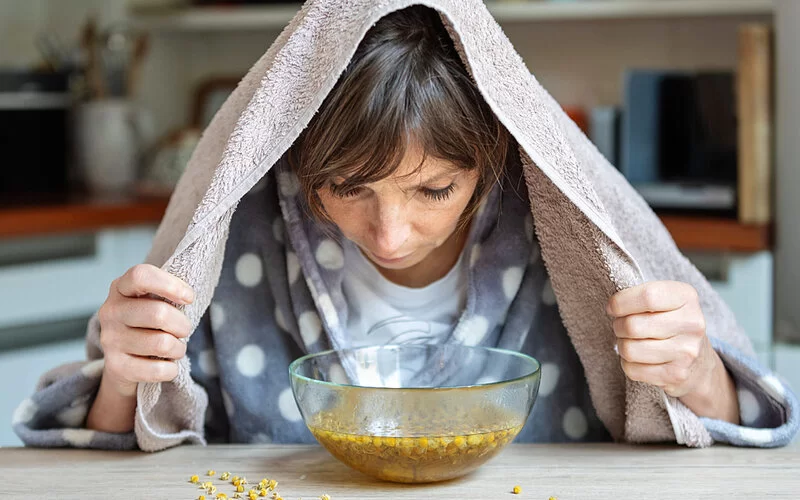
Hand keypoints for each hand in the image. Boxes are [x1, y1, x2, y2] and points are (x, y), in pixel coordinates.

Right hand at [97, 264, 194, 397]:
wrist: (124, 364)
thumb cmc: (148, 325)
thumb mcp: (154, 302)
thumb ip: (168, 293)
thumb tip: (189, 296)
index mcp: (120, 288)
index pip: (141, 276)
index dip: (169, 285)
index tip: (189, 297)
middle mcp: (110, 311)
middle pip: (158, 313)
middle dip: (182, 324)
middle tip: (183, 330)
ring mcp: (110, 340)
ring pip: (162, 343)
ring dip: (179, 348)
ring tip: (175, 348)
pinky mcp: (116, 366)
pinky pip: (157, 370)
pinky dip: (171, 369)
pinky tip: (167, 365)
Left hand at [607, 281, 738, 422]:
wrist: (699, 362)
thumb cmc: (671, 324)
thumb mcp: (665, 300)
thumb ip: (641, 296)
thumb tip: (613, 305)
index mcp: (687, 297)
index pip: (647, 296)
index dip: (621, 302)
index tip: (613, 307)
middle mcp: (691, 324)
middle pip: (632, 325)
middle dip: (618, 326)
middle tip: (623, 327)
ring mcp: (686, 352)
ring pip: (629, 349)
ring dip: (622, 346)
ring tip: (632, 342)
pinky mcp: (677, 374)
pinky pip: (633, 370)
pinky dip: (628, 364)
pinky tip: (640, 359)